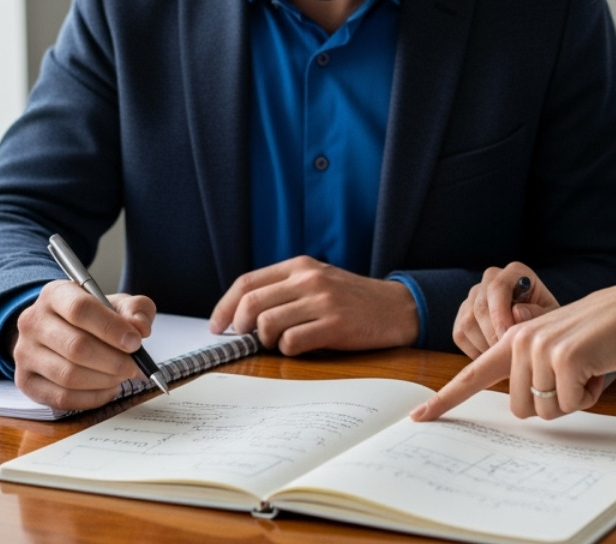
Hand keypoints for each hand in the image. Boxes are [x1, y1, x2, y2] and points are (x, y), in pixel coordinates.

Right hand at [11, 280, 156, 409]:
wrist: (57, 332)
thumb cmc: (92, 318)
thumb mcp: (116, 304)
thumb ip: (136, 310)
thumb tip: (140, 328)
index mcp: (54, 294)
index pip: (80, 309)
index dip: (111, 328)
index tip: (135, 342)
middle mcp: (32, 322)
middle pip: (76, 347)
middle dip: (113, 360)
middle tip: (133, 365)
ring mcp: (24, 353)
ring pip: (69, 376)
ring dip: (104, 380)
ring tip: (121, 376)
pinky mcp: (25, 382)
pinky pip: (62, 398)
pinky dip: (92, 398)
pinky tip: (107, 388)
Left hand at [208, 256, 418, 354]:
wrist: (398, 308)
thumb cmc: (353, 299)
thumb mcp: (318, 281)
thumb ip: (285, 291)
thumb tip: (243, 315)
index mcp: (300, 266)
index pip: (247, 282)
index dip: (225, 307)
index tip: (217, 325)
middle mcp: (308, 279)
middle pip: (251, 303)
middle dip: (240, 326)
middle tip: (245, 339)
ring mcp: (322, 301)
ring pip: (268, 324)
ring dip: (267, 341)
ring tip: (281, 343)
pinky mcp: (334, 325)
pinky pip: (292, 342)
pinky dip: (289, 350)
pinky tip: (301, 347)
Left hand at [412, 276, 615, 422]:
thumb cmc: (598, 338)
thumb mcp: (556, 352)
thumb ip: (532, 371)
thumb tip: (525, 406)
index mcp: (513, 340)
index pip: (472, 374)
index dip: (445, 399)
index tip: (418, 416)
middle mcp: (519, 341)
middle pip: (521, 409)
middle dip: (552, 403)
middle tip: (574, 376)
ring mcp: (539, 348)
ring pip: (546, 411)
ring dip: (573, 399)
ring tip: (587, 368)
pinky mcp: (564, 358)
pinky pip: (572, 404)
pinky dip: (590, 395)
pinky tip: (599, 368)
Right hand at [453, 262, 559, 357]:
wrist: (537, 330)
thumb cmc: (546, 321)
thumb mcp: (551, 318)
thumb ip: (538, 314)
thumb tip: (517, 312)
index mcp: (515, 272)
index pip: (497, 287)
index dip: (500, 314)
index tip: (508, 338)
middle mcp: (490, 279)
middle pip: (480, 306)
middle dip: (492, 334)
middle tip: (506, 355)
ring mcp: (474, 296)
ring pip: (467, 322)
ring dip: (484, 345)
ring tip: (503, 357)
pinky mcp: (463, 315)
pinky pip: (460, 335)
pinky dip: (475, 351)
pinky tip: (493, 356)